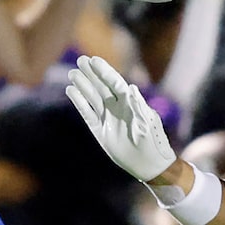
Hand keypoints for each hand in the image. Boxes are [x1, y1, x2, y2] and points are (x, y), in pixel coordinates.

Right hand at [65, 55, 176, 184]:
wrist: (150, 165)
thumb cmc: (153, 142)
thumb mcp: (148, 123)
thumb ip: (138, 106)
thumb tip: (131, 87)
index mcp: (131, 102)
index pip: (115, 82)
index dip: (104, 71)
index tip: (94, 60)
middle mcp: (118, 107)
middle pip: (102, 86)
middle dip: (91, 74)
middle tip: (80, 60)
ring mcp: (108, 118)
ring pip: (93, 97)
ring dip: (83, 85)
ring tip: (72, 74)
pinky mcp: (100, 130)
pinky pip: (87, 113)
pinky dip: (79, 102)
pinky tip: (71, 91)